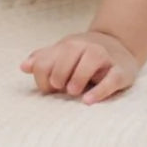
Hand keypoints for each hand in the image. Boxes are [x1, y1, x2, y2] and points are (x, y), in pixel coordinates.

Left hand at [21, 30, 137, 104]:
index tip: (49, 87)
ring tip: (73, 91)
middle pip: (69, 52)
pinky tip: (87, 101)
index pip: (46, 59)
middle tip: (60, 88)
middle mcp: (88, 46)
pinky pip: (112, 79)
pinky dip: (99, 91)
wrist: (121, 48)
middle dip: (59, 74)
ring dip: (78, 77)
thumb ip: (43, 60)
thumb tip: (24, 66)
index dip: (41, 77)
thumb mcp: (62, 55)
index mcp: (69, 45)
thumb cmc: (83, 57)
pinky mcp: (122, 72)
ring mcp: (106, 58)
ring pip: (93, 59)